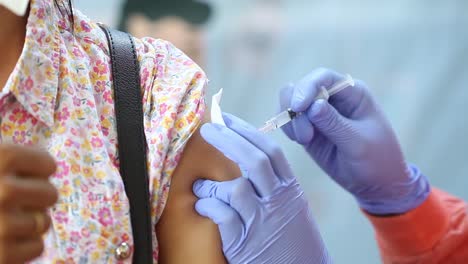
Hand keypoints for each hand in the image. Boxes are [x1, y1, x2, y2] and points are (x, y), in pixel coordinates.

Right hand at [0, 145, 57, 262]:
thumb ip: (10, 160)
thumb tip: (48, 166)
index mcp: (1, 159)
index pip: (48, 165)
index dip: (41, 171)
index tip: (29, 174)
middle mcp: (2, 191)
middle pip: (51, 195)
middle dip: (41, 199)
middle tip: (23, 200)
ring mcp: (1, 225)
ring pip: (44, 222)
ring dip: (31, 223)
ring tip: (7, 220)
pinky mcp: (2, 256)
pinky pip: (36, 247)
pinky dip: (25, 246)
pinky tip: (4, 240)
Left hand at [193, 113, 330, 263]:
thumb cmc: (294, 240)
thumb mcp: (293, 208)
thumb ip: (274, 185)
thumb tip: (246, 158)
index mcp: (291, 190)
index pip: (271, 151)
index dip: (247, 131)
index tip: (227, 119)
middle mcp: (278, 202)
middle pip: (254, 161)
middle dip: (228, 140)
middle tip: (207, 129)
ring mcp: (262, 222)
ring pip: (235, 189)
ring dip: (211, 183)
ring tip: (200, 185)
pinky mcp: (244, 243)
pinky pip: (221, 215)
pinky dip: (208, 206)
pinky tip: (203, 205)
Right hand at [280, 68, 429, 214]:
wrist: (376, 184)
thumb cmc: (377, 160)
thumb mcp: (359, 143)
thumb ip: (334, 124)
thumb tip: (312, 106)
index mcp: (352, 93)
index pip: (323, 77)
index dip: (306, 88)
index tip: (297, 108)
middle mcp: (333, 97)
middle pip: (301, 87)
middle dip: (296, 108)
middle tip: (304, 137)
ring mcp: (318, 112)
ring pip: (289, 102)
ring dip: (290, 120)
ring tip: (304, 140)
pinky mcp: (308, 127)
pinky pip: (289, 120)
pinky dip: (288, 128)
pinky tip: (300, 141)